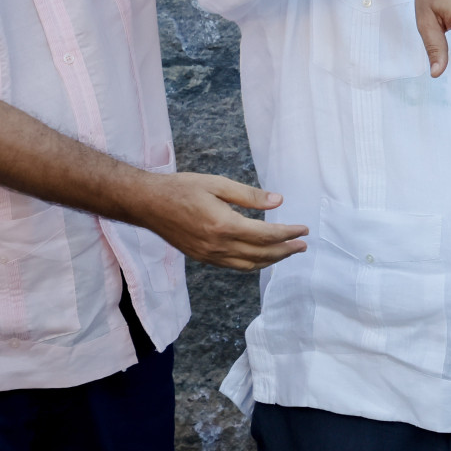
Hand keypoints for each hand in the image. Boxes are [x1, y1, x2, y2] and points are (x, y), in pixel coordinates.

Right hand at [133, 172, 308, 270]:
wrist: (147, 203)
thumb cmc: (180, 188)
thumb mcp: (217, 184)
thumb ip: (249, 195)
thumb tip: (278, 201)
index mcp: (224, 225)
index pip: (266, 235)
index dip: (288, 233)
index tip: (304, 230)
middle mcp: (217, 245)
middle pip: (261, 254)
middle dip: (286, 251)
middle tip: (303, 244)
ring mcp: (208, 255)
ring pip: (248, 265)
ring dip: (271, 260)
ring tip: (288, 252)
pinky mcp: (201, 257)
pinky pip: (233, 266)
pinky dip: (252, 263)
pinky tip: (260, 256)